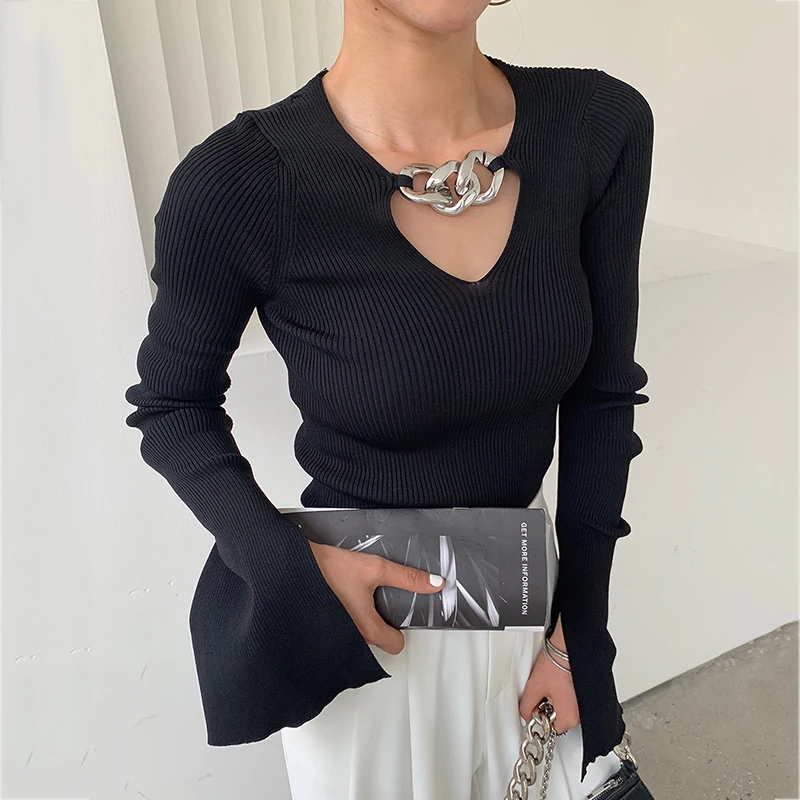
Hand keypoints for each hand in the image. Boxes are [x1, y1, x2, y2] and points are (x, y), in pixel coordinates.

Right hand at [308, 540, 444, 655]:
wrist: (293, 567)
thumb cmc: (328, 569)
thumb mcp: (375, 568)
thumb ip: (407, 577)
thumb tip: (434, 583)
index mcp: (366, 629)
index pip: (396, 646)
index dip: (399, 629)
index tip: (393, 611)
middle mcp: (350, 640)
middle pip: (376, 643)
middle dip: (378, 625)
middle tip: (372, 602)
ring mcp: (334, 640)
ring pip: (357, 640)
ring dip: (359, 624)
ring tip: (354, 599)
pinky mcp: (320, 633)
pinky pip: (339, 637)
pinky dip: (342, 625)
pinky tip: (339, 603)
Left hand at [518, 616, 579, 734]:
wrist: (568, 646)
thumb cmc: (556, 664)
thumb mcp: (534, 687)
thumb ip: (526, 706)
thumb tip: (525, 714)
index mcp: (570, 717)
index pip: (552, 728)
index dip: (541, 717)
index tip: (536, 709)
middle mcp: (582, 713)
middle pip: (561, 718)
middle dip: (550, 708)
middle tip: (542, 692)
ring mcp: (587, 702)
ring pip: (568, 707)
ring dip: (558, 700)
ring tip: (552, 683)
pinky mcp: (588, 691)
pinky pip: (575, 698)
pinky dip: (567, 692)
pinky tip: (560, 680)